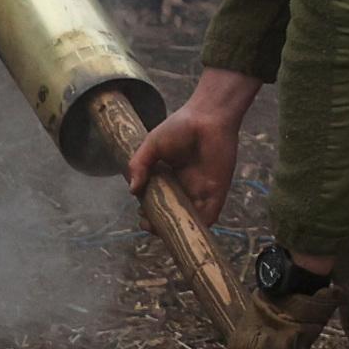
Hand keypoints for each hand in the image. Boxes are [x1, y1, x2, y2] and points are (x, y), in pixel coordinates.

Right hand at [126, 69, 259, 222]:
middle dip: (160, 224)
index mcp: (169, 176)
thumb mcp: (152, 144)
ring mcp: (200, 191)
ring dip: (176, 229)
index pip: (158, 200)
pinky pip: (208, 217)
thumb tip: (132, 190)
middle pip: (172, 213)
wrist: (207, 117)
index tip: (140, 213)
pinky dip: (198, 228)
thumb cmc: (180, 127)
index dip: (149, 210)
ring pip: (188, 219)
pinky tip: (184, 231)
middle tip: (149, 224)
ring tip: (161, 230)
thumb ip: (139, 164)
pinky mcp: (216, 193)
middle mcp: (184, 187)